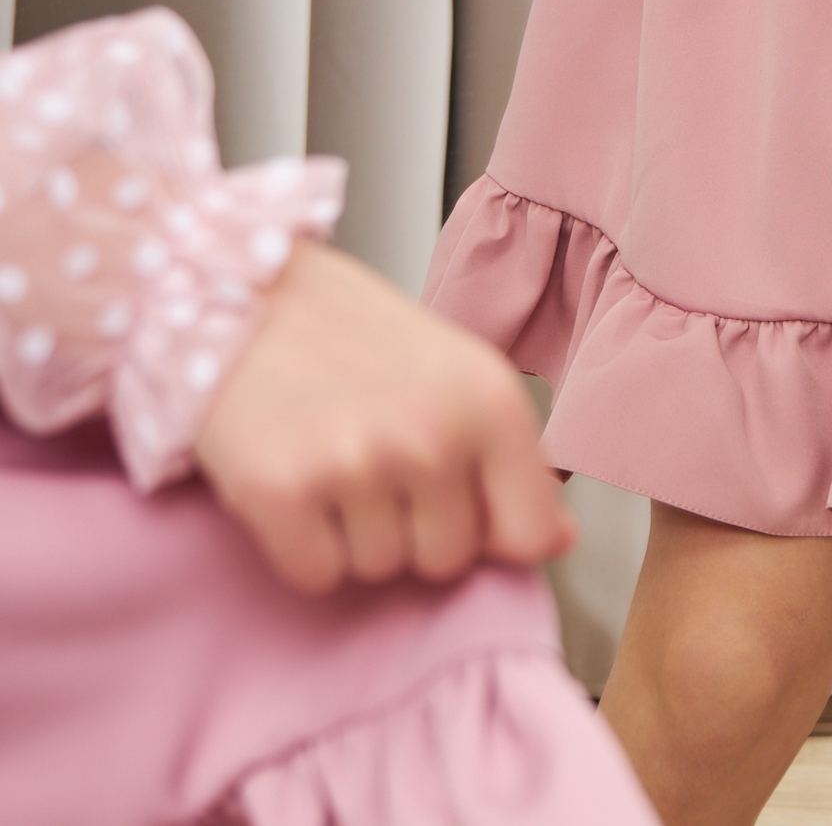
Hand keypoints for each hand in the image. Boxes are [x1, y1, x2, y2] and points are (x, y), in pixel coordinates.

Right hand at [194, 238, 576, 594]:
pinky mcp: (282, 491)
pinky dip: (301, 543)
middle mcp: (432, 432)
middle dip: (410, 526)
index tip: (456, 495)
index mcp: (488, 398)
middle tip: (373, 455)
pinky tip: (295, 479)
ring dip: (352, 531)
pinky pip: (316, 573)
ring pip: (378, 569)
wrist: (241, 290)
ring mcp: (357, 463)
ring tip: (331, 455)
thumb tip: (556, 540)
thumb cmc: (350, 332)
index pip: (528, 531)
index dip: (488, 526)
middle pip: (445, 561)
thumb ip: (509, 458)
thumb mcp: (454, 373)